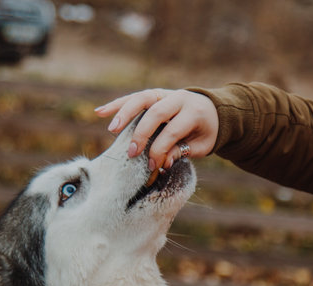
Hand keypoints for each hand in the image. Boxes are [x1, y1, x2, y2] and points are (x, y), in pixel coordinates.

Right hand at [95, 88, 218, 169]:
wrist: (213, 111)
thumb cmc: (204, 132)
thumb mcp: (200, 146)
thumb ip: (181, 151)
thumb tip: (162, 162)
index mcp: (194, 111)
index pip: (173, 131)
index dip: (160, 149)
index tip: (151, 165)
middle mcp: (179, 98)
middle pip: (156, 112)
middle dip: (141, 133)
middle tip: (131, 152)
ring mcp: (165, 93)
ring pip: (142, 99)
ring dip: (124, 113)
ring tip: (112, 129)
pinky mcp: (154, 94)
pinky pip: (133, 98)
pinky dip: (117, 105)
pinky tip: (100, 112)